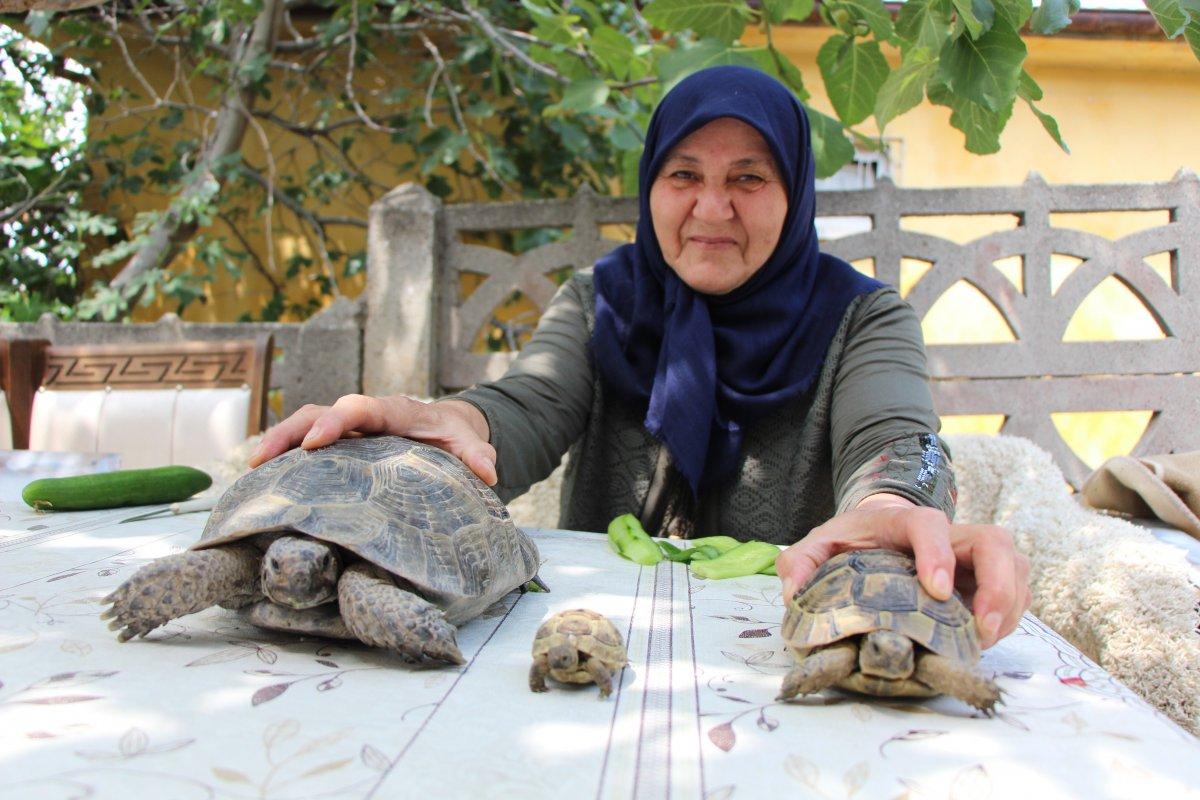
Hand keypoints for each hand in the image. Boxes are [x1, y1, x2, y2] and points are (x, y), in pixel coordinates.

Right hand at [247, 394, 497, 484]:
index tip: (319, 441)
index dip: (339, 420)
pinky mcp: (338, 444)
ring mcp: (347, 429)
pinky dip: (283, 456)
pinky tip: (261, 481)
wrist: (445, 427)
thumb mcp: (467, 443)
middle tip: (263, 458)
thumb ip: (477, 454)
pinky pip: (305, 444)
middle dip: (292, 431)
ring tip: (252, 469)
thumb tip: (490, 471)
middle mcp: (363, 415)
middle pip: (321, 413)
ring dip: (278, 442)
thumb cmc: (452, 436)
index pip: (361, 407)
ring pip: (305, 425)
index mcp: (393, 411)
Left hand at [775, 494, 1030, 648]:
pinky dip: (1011, 616)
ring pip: (1014, 565)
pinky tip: (985, 640)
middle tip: (983, 626)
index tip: (936, 589)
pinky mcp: (987, 579)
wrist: (877, 533)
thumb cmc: (852, 542)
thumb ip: (800, 562)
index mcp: (904, 523)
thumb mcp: (818, 545)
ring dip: (1010, 605)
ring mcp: (973, 557)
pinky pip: (1017, 591)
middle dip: (998, 583)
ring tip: (985, 640)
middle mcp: (949, 535)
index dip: (938, 553)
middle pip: (994, 540)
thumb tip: (794, 592)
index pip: (930, 525)